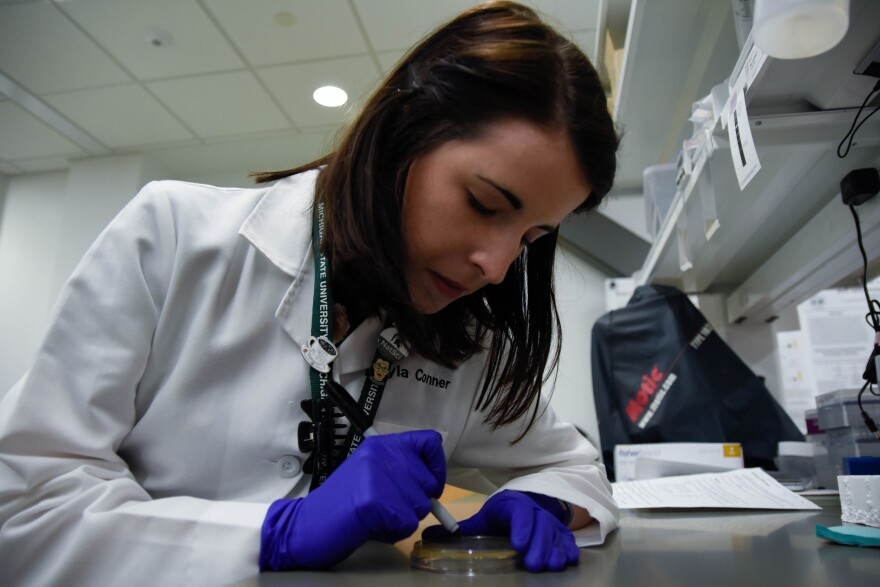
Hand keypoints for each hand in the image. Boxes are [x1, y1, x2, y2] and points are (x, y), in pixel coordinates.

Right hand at [260, 429, 445, 570]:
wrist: (306, 524)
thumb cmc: (340, 503)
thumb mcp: (370, 473)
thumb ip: (399, 470)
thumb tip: (434, 480)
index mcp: (380, 445)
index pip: (429, 441)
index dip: (437, 466)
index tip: (430, 484)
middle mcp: (380, 454)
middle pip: (429, 482)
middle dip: (415, 502)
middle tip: (388, 507)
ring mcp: (377, 476)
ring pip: (420, 505)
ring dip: (403, 519)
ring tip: (376, 516)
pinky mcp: (374, 501)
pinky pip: (406, 524)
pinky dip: (393, 532)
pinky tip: (372, 526)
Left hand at [423, 490, 578, 571]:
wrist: (526, 504)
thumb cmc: (501, 515)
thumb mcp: (482, 519)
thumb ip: (458, 530)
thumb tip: (427, 536)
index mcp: (512, 505)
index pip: (519, 511)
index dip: (521, 526)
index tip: (517, 543)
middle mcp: (534, 511)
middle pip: (541, 525)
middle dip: (538, 544)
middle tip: (533, 563)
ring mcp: (550, 521)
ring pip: (556, 533)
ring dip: (554, 550)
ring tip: (551, 565)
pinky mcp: (561, 532)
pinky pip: (568, 539)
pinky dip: (569, 549)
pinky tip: (567, 559)